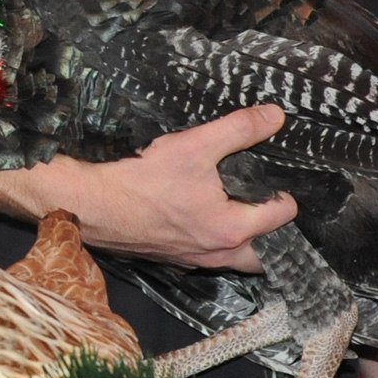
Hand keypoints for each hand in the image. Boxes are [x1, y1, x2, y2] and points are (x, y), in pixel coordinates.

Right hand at [11, 106, 295, 269]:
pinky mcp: (172, 258)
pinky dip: (216, 243)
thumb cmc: (144, 180)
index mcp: (232, 229)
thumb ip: (239, 130)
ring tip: (244, 214)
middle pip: (265, 256)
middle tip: (268, 206)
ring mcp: (194, 260)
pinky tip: (204, 220)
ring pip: (236, 260)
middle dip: (274, 235)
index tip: (278, 177)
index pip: (282, 215)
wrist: (94, 206)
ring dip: (246, 243)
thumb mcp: (194, 146)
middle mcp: (218, 253)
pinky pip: (208, 257)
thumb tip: (276, 116)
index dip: (284, 192)